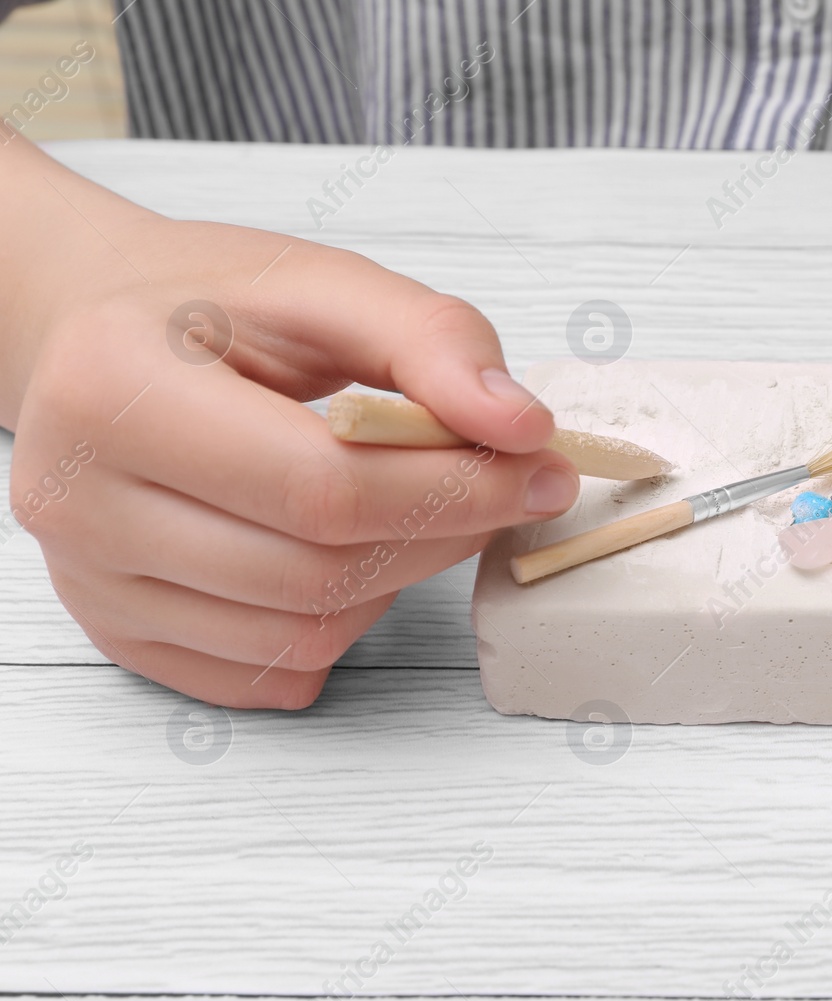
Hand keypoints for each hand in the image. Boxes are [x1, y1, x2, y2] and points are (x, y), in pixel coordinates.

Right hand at [4, 139, 576, 706]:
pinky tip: (346, 556)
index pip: (320, 485)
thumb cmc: (208, 311)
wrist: (97, 344)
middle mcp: (77, 499)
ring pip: (301, 634)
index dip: (454, 490)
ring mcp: (89, 582)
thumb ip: (433, 342)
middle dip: (440, 534)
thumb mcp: (323, 285)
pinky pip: (268, 672)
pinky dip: (339, 629)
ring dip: (396, 583)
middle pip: (316, 572)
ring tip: (411, 509)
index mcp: (115, 388)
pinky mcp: (119, 634)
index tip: (542, 470)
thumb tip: (522, 428)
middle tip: (501, 488)